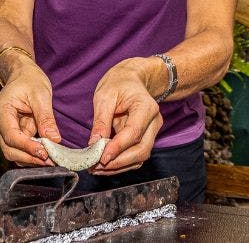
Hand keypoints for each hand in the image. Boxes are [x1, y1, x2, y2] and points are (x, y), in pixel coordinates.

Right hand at [0, 62, 58, 166]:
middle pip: (9, 149)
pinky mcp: (12, 133)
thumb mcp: (41, 95)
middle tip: (51, 161)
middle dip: (29, 157)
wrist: (23, 75)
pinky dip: (31, 154)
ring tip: (50, 158)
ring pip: (13, 152)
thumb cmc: (29, 80)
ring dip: (31, 158)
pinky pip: (19, 148)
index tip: (45, 153)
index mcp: (1, 111)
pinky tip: (45, 153)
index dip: (27, 148)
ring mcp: (4, 129)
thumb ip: (46, 118)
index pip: (11, 136)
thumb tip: (54, 140)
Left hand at [89, 58, 162, 174]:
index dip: (117, 147)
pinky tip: (105, 165)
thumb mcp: (104, 96)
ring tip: (97, 169)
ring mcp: (152, 131)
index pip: (133, 133)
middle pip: (141, 150)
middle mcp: (154, 122)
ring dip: (119, 166)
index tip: (101, 158)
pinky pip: (135, 155)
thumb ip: (101, 120)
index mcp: (146, 107)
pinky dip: (121, 162)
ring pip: (140, 156)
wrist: (131, 79)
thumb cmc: (118, 84)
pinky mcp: (146, 137)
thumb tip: (94, 143)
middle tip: (96, 167)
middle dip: (118, 162)